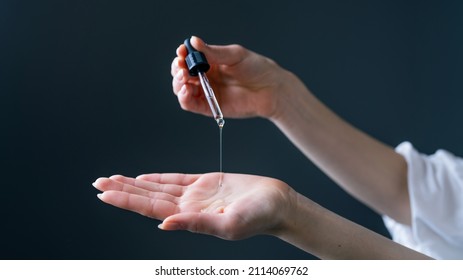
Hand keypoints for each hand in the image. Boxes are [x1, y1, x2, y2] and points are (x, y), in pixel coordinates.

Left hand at [93, 172, 294, 239]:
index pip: (151, 209)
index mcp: (191, 218)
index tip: (104, 194)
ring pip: (157, 188)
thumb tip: (164, 225)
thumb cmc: (259, 216)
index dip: (126, 201)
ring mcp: (196, 195)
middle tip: (97, 182)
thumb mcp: (229, 224)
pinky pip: (176, 179)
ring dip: (134, 184)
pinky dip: (158, 179)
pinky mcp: (206, 183)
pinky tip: (143, 178)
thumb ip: (196, 224)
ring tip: (112, 179)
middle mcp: (188, 207)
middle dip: (121, 190)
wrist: (277, 202)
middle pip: (148, 198)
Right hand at [171, 36, 288, 118]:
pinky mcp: (210, 108)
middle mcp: (206, 78)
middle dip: (178, 70)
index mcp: (210, 62)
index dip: (182, 56)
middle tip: (182, 67)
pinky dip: (184, 98)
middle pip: (182, 74)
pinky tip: (186, 90)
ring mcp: (207, 93)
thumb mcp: (235, 55)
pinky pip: (191, 104)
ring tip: (185, 78)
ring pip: (182, 89)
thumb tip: (193, 41)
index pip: (189, 59)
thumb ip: (213, 52)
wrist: (271, 89)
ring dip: (178, 84)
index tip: (181, 53)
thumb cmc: (257, 69)